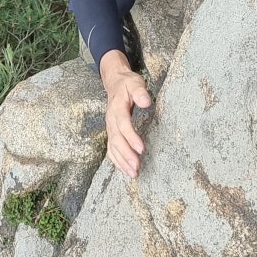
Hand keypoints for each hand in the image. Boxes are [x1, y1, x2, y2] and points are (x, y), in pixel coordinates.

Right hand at [100, 51, 150, 177]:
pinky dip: (117, 161)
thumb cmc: (127, 84)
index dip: (131, 137)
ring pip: (113, 147)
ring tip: (134, 173)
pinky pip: (111, 149)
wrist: (115, 83)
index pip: (123, 124)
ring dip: (122, 161)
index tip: (141, 148)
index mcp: (117, 107)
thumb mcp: (135, 83)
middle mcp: (111, 120)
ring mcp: (109, 128)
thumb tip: (146, 102)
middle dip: (126, 155)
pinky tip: (125, 170)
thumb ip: (140, 92)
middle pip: (117, 139)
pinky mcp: (111, 133)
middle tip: (137, 167)